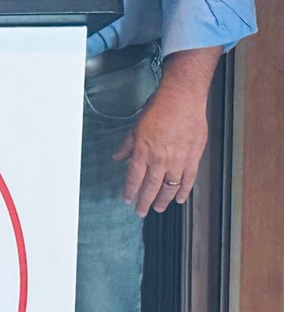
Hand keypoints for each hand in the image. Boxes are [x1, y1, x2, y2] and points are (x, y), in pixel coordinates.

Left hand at [113, 46, 219, 215]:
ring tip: (158, 208)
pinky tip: (180, 199)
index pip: (134, 178)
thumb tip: (118, 157)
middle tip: (141, 211)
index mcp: (143, 151)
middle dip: (145, 201)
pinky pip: (188, 180)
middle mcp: (160, 159)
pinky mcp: (193, 158)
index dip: (130, 191)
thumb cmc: (159, 108)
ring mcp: (178, 160)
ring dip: (163, 199)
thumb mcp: (137, 126)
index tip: (127, 200)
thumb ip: (128, 145)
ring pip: (169, 187)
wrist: (182, 99)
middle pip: (151, 186)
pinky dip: (184, 191)